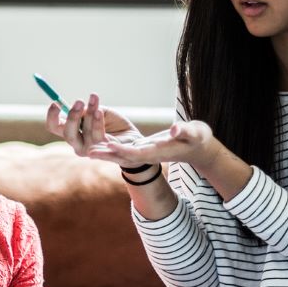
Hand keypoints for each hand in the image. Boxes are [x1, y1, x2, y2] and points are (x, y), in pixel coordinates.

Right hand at [45, 93, 143, 162]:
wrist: (133, 139)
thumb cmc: (114, 125)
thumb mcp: (101, 111)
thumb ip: (89, 109)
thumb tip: (78, 106)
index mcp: (73, 131)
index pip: (54, 126)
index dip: (51, 115)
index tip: (55, 102)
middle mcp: (77, 143)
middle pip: (66, 132)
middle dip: (72, 116)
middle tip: (79, 101)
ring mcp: (88, 150)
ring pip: (85, 131)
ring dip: (91, 115)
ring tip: (97, 103)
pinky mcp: (102, 153)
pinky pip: (98, 135)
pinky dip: (98, 122)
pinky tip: (99, 112)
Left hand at [90, 119, 221, 172]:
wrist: (199, 147)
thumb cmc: (198, 138)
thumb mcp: (195, 133)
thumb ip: (185, 131)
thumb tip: (174, 129)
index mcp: (159, 152)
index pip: (138, 153)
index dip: (123, 151)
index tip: (110, 146)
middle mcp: (149, 155)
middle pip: (125, 157)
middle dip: (108, 155)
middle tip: (89, 152)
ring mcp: (146, 153)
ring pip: (122, 154)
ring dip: (106, 152)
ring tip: (89, 150)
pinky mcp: (143, 148)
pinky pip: (124, 150)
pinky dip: (112, 147)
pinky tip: (99, 142)